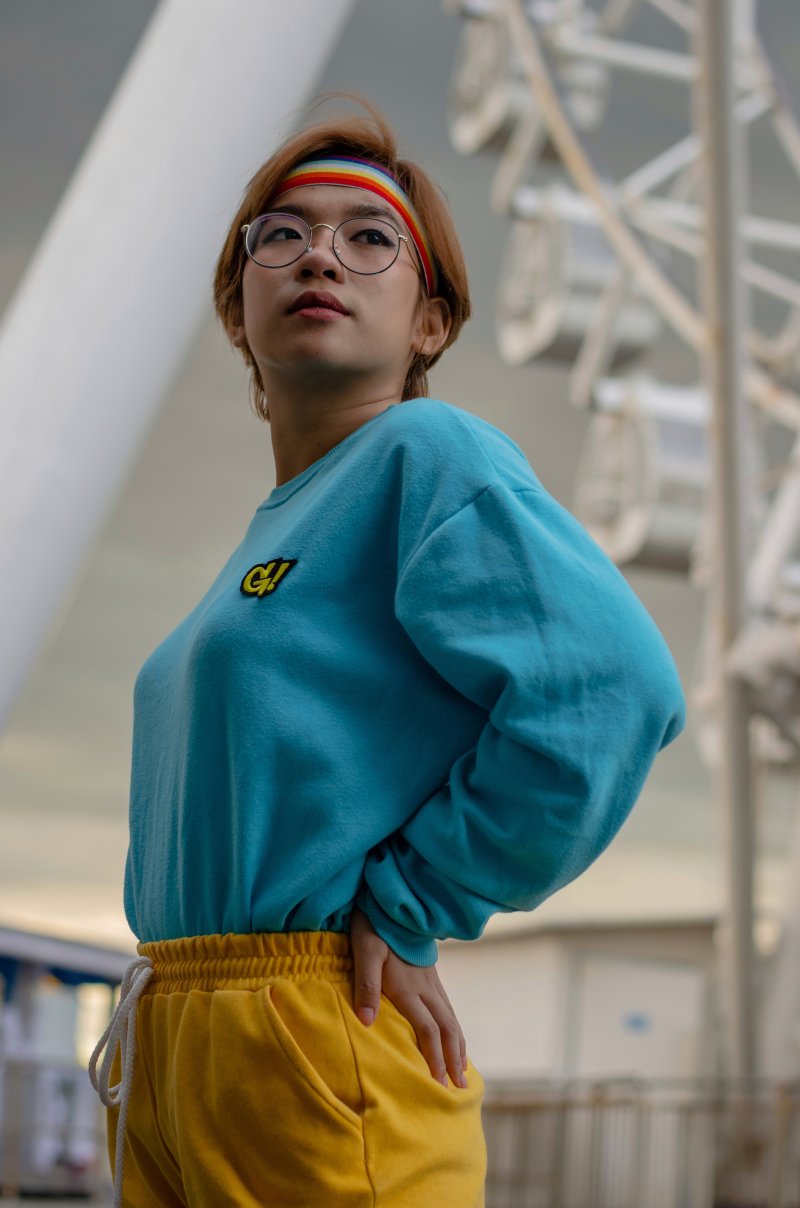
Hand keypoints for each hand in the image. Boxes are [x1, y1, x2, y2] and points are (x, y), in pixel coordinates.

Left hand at [349, 904, 468, 1087]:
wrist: (396, 899)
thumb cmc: (375, 925)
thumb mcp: (365, 950)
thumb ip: (367, 985)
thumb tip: (368, 1022)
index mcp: (408, 987)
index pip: (427, 1031)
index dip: (434, 1059)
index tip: (439, 1085)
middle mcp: (425, 987)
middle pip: (446, 1029)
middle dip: (452, 1060)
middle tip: (459, 1088)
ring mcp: (431, 980)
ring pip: (451, 1018)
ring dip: (458, 1046)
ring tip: (462, 1070)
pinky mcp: (431, 974)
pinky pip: (448, 1007)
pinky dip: (455, 1027)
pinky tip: (454, 1035)